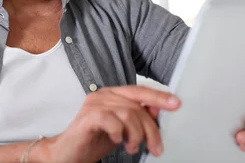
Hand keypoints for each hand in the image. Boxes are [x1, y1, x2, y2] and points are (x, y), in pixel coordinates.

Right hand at [35, 86, 180, 162]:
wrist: (68, 153)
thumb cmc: (93, 140)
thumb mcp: (122, 130)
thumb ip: (137, 118)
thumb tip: (158, 111)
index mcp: (112, 95)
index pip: (140, 91)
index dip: (159, 97)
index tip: (175, 104)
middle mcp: (103, 95)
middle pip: (137, 106)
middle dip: (150, 129)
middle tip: (155, 147)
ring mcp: (94, 103)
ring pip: (128, 113)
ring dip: (135, 135)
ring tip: (131, 147)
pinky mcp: (87, 116)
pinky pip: (112, 120)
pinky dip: (119, 133)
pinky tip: (117, 141)